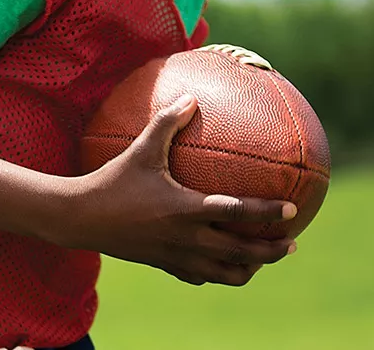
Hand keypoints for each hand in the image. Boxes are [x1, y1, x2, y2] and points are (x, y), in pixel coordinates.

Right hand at [55, 97, 298, 286]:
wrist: (80, 219)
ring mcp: (177, 256)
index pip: (238, 212)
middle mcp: (186, 238)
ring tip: (264, 258)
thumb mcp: (141, 150)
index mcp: (185, 209)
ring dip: (249, 267)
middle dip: (271, 252)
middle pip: (241, 253)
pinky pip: (201, 276)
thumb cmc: (112, 181)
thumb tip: (191, 97)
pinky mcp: (165, 265)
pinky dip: (219, 273)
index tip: (293, 212)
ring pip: (225, 273)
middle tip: (291, 243)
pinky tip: (226, 262)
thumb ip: (167, 123)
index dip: (268, 214)